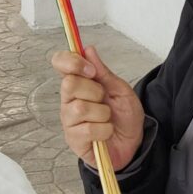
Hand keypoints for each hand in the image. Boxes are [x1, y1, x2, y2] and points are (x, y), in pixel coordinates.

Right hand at [52, 46, 144, 170]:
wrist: (133, 143)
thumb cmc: (124, 115)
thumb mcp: (120, 90)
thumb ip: (103, 72)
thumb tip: (88, 50)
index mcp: (79, 83)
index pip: (60, 62)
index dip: (71, 61)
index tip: (91, 70)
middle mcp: (69, 99)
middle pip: (69, 84)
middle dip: (94, 90)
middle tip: (104, 99)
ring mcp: (69, 120)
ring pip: (80, 108)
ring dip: (102, 113)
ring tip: (107, 118)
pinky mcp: (73, 139)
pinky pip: (87, 129)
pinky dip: (104, 130)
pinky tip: (105, 132)